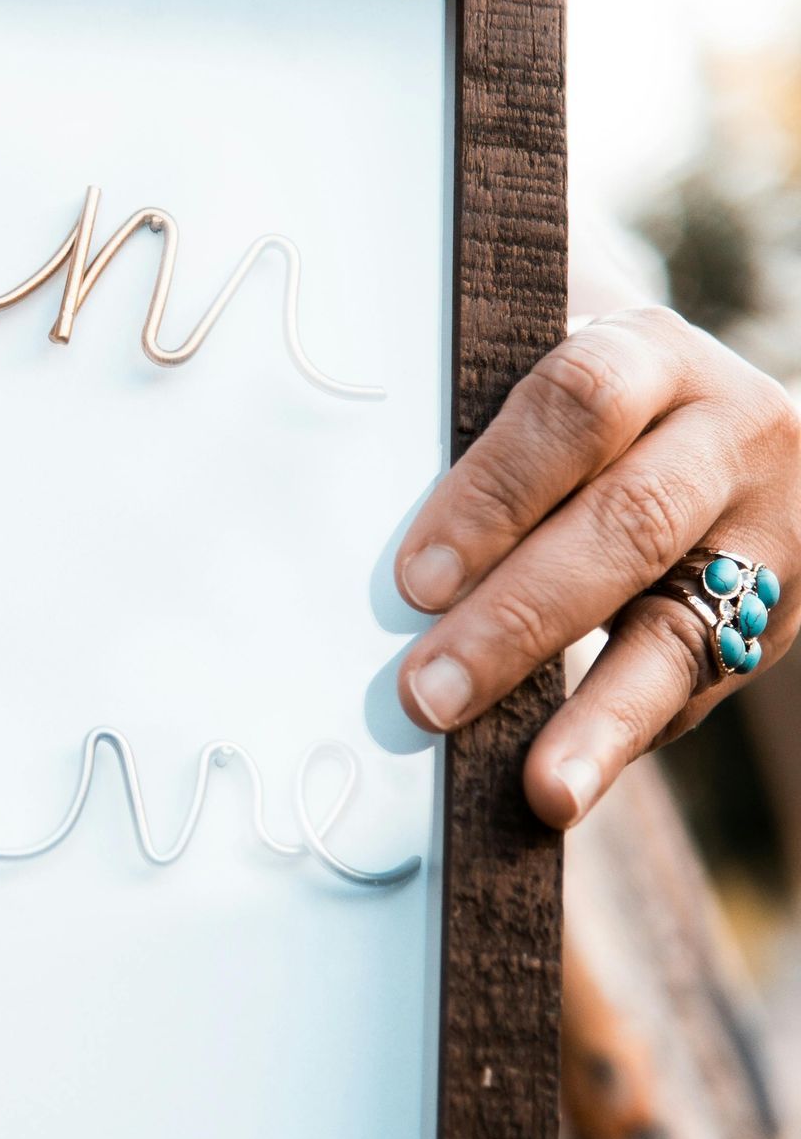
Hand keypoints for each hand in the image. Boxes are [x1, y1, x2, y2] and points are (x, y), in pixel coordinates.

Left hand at [395, 307, 800, 825]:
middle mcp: (729, 430)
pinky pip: (699, 687)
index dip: (494, 492)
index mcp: (651, 351)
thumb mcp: (562, 387)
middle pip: (628, 522)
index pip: (578, 406)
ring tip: (539, 788)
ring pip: (679, 625)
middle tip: (426, 691)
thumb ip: (490, 432)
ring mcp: (769, 528)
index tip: (416, 577)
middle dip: (519, 616)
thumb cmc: (596, 418)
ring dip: (596, 715)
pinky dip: (623, 739)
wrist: (741, 436)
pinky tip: (568, 784)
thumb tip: (378, 536)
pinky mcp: (778, 616)